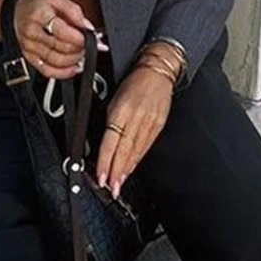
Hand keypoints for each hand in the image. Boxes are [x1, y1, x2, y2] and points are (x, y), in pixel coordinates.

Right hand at [0, 0, 104, 79]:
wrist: (14, 14)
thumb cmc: (35, 6)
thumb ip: (74, 11)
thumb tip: (88, 27)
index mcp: (39, 14)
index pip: (62, 31)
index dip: (79, 37)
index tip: (89, 37)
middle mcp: (33, 32)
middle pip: (61, 47)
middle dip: (80, 49)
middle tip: (88, 45)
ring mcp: (30, 48)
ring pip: (56, 61)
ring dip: (74, 60)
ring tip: (82, 54)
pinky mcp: (30, 58)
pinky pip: (48, 71)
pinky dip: (64, 73)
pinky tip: (74, 68)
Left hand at [96, 67, 173, 196]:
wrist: (157, 72)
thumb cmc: (134, 84)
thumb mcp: (114, 99)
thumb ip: (109, 123)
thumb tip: (104, 147)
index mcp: (122, 110)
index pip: (111, 141)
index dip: (106, 161)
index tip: (102, 175)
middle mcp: (136, 118)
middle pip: (124, 150)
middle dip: (116, 171)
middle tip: (111, 187)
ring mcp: (149, 123)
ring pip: (135, 151)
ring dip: (126, 170)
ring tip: (118, 184)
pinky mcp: (158, 126)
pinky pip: (145, 147)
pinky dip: (136, 160)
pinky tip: (130, 169)